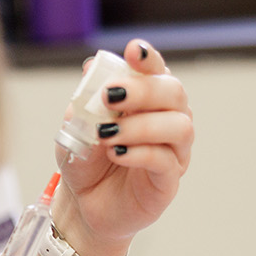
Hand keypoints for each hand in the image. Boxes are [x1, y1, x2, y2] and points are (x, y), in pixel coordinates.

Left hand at [50, 38, 192, 255]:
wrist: (83, 205)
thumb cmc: (86, 160)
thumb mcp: (76, 126)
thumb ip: (86, 100)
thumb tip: (92, 68)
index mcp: (148, 100)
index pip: (158, 70)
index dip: (149, 58)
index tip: (133, 50)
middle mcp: (168, 120)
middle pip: (174, 93)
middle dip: (143, 89)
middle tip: (110, 96)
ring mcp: (174, 151)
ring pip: (179, 126)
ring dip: (141, 125)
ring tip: (107, 134)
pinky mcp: (168, 181)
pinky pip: (166, 161)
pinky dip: (140, 153)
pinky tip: (116, 153)